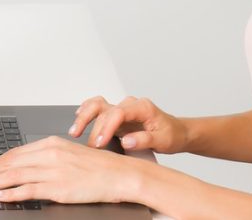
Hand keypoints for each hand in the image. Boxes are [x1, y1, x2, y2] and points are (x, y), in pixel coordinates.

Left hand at [0, 135, 143, 203]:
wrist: (121, 175)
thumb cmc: (99, 167)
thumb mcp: (70, 154)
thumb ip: (48, 158)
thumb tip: (26, 166)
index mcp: (52, 144)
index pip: (15, 153)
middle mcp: (50, 154)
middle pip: (10, 163)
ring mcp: (53, 171)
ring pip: (14, 176)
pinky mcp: (59, 187)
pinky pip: (28, 190)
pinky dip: (11, 193)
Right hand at [70, 95, 187, 153]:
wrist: (177, 132)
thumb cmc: (171, 135)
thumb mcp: (163, 140)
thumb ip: (144, 140)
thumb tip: (126, 141)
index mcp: (142, 107)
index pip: (118, 113)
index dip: (107, 127)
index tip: (100, 143)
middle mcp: (130, 105)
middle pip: (105, 110)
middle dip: (94, 128)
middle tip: (90, 147)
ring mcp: (122, 109)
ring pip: (98, 105)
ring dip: (84, 116)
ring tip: (74, 131)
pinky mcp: (116, 116)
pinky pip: (98, 108)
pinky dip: (86, 112)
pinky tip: (78, 119)